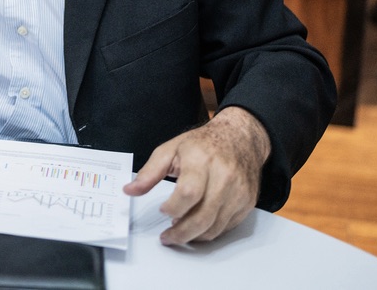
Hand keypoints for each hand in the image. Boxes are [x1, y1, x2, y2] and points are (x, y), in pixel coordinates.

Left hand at [123, 106, 270, 244]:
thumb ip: (149, 172)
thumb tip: (129, 191)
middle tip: (167, 237)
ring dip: (194, 235)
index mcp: (201, 160)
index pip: (188, 192)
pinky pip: (226, 227)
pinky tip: (197, 226)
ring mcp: (238, 191)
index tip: (162, 209)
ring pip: (215, 227)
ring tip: (179, 230)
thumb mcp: (171, 149)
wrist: (239, 138)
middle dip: (181, 233)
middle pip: (203, 216)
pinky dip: (209, 232)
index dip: (173, 207)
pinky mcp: (247, 202)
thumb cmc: (202, 144)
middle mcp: (224, 176)